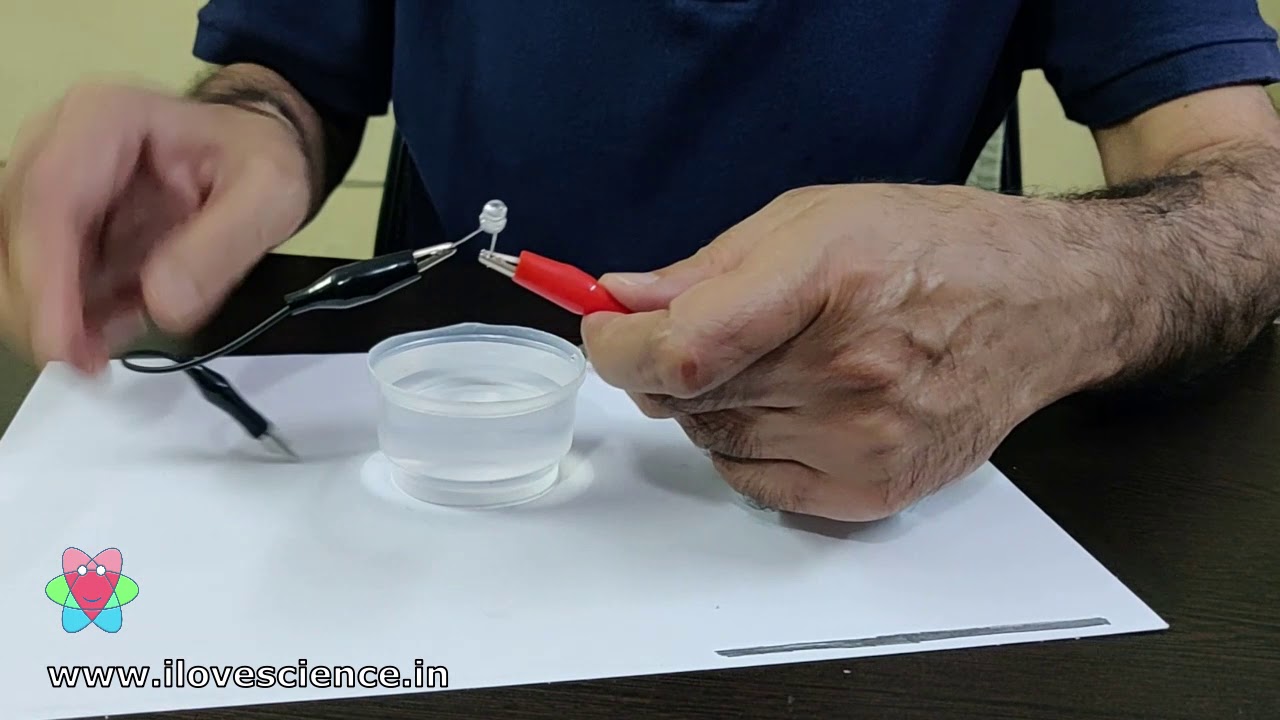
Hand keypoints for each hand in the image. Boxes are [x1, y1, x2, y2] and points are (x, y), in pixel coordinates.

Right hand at [0, 82, 309, 372]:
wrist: (254, 151)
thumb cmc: (259, 158)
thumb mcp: (270, 195)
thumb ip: (221, 248)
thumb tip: (164, 305)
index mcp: (105, 119)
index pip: (50, 199)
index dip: (45, 279)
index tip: (59, 344)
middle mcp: (58, 144)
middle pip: (16, 236)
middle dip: (44, 309)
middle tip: (89, 364)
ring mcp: (51, 184)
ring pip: (20, 264)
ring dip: (59, 317)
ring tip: (117, 341)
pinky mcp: (59, 225)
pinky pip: (46, 279)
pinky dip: (75, 315)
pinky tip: (120, 322)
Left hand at [581, 184, 1115, 520]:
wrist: (1042, 304)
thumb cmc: (932, 248)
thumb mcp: (815, 218)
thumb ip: (709, 267)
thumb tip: (622, 300)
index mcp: (828, 281)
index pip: (682, 348)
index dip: (618, 348)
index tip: (605, 333)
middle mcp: (849, 371)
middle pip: (688, 397)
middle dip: (660, 366)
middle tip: (691, 336)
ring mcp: (864, 441)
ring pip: (715, 441)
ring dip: (707, 404)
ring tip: (765, 362)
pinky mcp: (874, 491)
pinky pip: (755, 484)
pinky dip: (743, 447)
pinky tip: (786, 407)